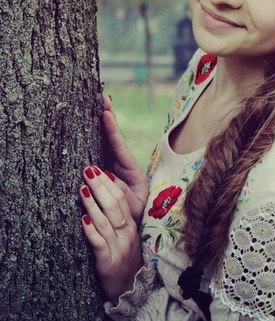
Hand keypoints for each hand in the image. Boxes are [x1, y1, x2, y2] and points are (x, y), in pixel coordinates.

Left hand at [80, 165, 142, 301]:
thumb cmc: (123, 260)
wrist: (130, 291)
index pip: (122, 199)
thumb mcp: (124, 237)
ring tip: (82, 189)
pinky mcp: (109, 263)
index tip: (98, 168)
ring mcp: (119, 248)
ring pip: (106, 222)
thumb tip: (105, 192)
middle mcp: (127, 235)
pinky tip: (82, 220)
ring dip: (93, 204)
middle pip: (115, 206)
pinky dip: (91, 231)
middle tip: (88, 170)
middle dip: (100, 187)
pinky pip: (100, 244)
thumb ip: (117, 217)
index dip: (110, 183)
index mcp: (131, 226)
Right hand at [102, 96, 147, 225]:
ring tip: (101, 101)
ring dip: (103, 121)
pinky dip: (96, 135)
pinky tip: (93, 121)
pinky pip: (98, 149)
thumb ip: (121, 191)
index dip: (112, 129)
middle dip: (109, 116)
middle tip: (104, 96)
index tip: (106, 112)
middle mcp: (119, 162)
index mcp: (129, 168)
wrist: (132, 223)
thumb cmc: (134, 213)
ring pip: (104, 140)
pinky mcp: (102, 170)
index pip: (119, 144)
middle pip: (112, 135)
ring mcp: (110, 163)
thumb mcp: (133, 203)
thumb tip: (103, 173)